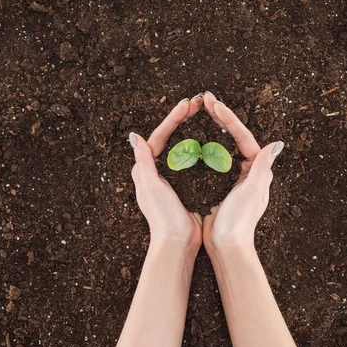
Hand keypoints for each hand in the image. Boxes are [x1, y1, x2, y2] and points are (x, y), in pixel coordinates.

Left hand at [130, 96, 203, 256]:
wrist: (177, 243)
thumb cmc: (162, 216)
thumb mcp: (150, 186)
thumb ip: (142, 161)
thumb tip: (133, 136)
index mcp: (146, 169)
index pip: (159, 136)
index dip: (173, 118)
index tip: (187, 104)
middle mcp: (157, 172)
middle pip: (170, 138)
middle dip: (183, 119)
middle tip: (198, 103)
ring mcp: (172, 178)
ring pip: (182, 147)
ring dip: (192, 130)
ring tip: (204, 115)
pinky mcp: (186, 186)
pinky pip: (193, 161)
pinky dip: (201, 147)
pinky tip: (212, 140)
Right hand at [202, 91, 283, 255]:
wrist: (226, 246)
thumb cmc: (239, 221)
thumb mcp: (251, 192)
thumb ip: (262, 168)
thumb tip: (276, 144)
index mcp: (256, 170)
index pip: (243, 137)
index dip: (229, 119)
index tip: (214, 104)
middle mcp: (247, 171)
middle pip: (234, 137)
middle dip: (220, 117)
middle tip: (205, 99)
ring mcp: (233, 177)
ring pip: (223, 144)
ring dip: (213, 127)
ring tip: (201, 110)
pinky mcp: (220, 185)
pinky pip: (213, 158)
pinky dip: (205, 144)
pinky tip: (194, 137)